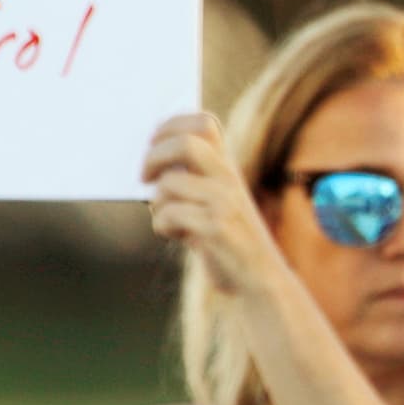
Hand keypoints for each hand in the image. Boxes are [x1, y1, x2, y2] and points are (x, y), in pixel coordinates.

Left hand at [141, 113, 277, 294]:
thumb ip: (192, 180)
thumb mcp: (215, 203)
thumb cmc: (227, 242)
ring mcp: (224, 202)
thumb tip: (149, 165)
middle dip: (154, 157)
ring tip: (170, 220)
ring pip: (169, 184)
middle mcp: (229, 178)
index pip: (204, 122)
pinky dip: (162, 226)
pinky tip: (179, 236)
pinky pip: (168, 215)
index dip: (171, 125)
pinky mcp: (216, 227)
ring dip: (158, 204)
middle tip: (144, 177)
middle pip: (184, 143)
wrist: (259, 281)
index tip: (152, 144)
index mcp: (228, 167)